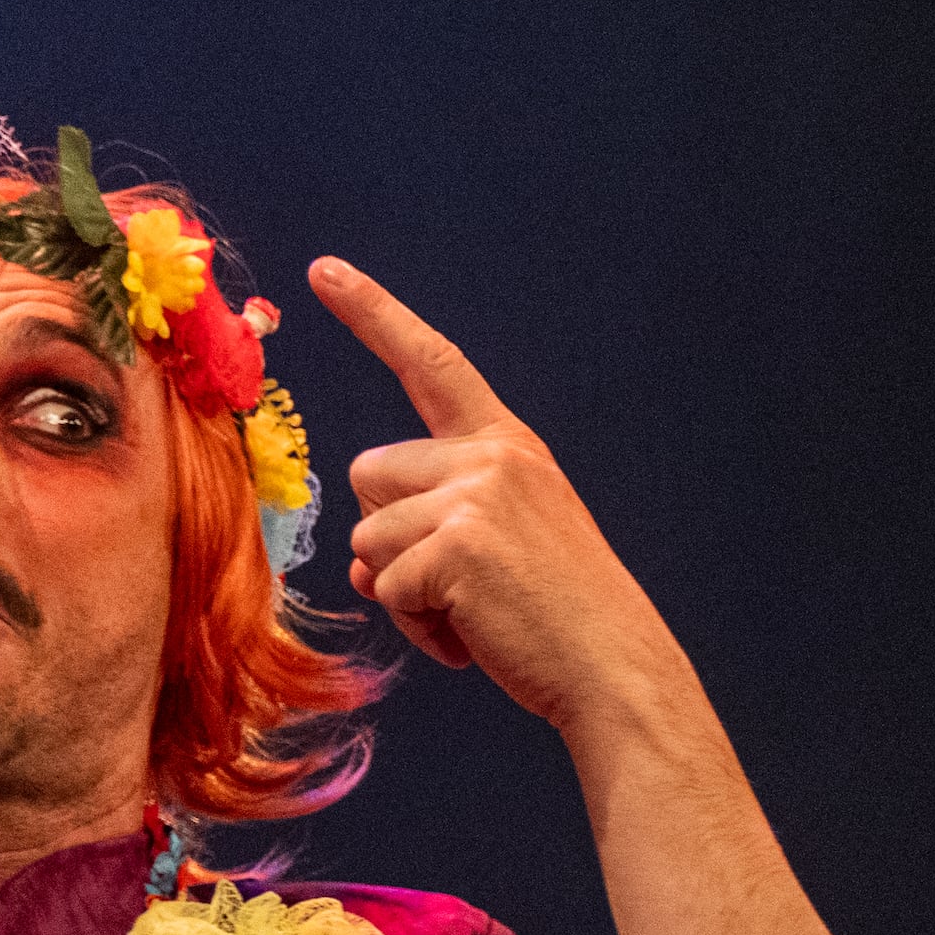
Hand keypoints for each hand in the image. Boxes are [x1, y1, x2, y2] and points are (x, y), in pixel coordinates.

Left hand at [310, 259, 695, 740]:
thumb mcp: (501, 538)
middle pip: (367, 477)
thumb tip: (362, 557)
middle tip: (465, 578)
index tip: (324, 268)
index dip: (374, 314)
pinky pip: (385, 587)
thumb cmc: (552, 612)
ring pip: (366, 538)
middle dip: (392, 536)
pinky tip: (474, 632)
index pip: (433, 363)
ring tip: (474, 607)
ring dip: (403, 588)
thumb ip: (433, 516)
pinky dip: (417, 623)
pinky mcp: (455, 545)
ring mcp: (475, 495)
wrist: (610, 665)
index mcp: (507, 444)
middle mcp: (492, 455)